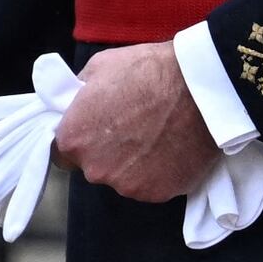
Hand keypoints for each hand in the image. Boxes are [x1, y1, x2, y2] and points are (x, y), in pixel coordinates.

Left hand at [57, 40, 220, 200]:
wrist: (200, 87)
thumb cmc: (147, 71)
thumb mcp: (100, 67)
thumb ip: (81, 94)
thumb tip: (79, 102)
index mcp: (73, 139)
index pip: (62, 152)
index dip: (80, 140)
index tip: (96, 130)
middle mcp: (95, 170)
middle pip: (94, 168)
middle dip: (107, 152)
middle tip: (132, 128)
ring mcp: (128, 186)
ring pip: (124, 179)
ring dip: (134, 164)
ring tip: (157, 137)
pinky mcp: (159, 194)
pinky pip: (153, 185)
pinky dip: (160, 172)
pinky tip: (173, 148)